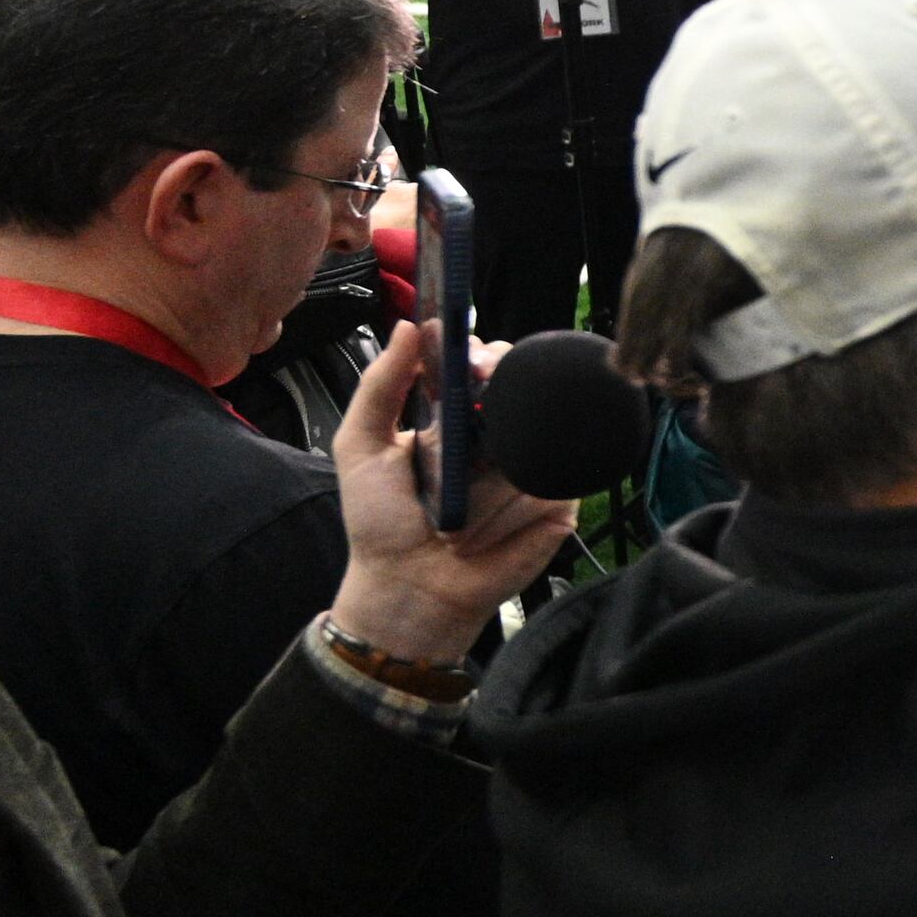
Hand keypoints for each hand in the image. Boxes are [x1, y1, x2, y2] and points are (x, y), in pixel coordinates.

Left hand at [326, 324, 575, 665]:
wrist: (410, 591)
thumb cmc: (382, 525)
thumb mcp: (361, 447)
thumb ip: (380, 385)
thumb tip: (408, 326)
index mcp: (456, 415)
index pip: (485, 363)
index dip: (484, 355)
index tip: (470, 362)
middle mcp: (498, 435)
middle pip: (523, 389)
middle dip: (496, 405)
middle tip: (470, 431)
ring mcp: (530, 467)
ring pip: (531, 444)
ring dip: (487, 482)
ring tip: (457, 513)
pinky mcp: (556, 502)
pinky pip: (547, 486)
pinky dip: (510, 510)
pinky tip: (486, 530)